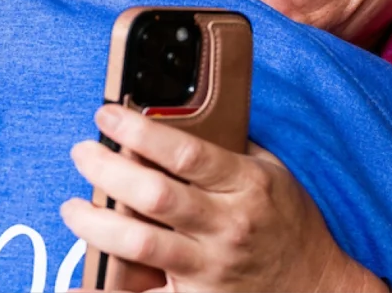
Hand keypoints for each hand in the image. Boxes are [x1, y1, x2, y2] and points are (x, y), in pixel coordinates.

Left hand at [59, 105, 387, 292]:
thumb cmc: (291, 225)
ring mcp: (211, 267)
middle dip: (106, 170)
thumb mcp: (272, 174)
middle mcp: (228, 226)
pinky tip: (74, 285)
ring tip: (73, 208)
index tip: (107, 115)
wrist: (318, 287)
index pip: (185, 152)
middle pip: (154, 194)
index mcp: (247, 185)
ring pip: (140, 243)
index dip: (138, 131)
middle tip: (82, 154)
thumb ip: (229, 148)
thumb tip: (177, 115)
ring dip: (96, 224)